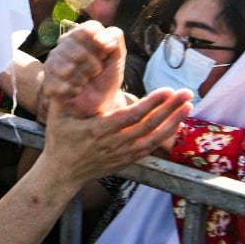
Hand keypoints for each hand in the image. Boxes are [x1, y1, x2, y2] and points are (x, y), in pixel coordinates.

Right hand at [41, 87, 191, 185]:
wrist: (63, 173)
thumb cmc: (60, 140)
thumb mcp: (56, 116)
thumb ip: (63, 93)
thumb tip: (71, 70)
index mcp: (98, 130)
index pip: (131, 116)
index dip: (151, 104)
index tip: (167, 90)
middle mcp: (114, 144)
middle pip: (149, 126)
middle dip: (170, 108)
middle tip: (186, 92)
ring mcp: (123, 154)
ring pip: (154, 138)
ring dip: (173, 122)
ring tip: (188, 105)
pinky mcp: (128, 160)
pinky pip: (151, 147)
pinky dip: (166, 136)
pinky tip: (177, 123)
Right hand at [42, 22, 128, 117]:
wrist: (99, 101)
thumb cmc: (106, 75)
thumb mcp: (117, 54)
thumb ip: (114, 37)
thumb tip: (100, 39)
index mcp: (80, 34)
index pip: (88, 29)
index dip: (100, 44)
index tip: (104, 55)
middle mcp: (63, 44)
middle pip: (78, 52)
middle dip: (93, 66)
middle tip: (95, 72)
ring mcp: (52, 61)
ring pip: (67, 69)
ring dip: (82, 78)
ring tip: (85, 81)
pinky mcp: (47, 80)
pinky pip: (60, 84)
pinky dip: (73, 90)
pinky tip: (77, 90)